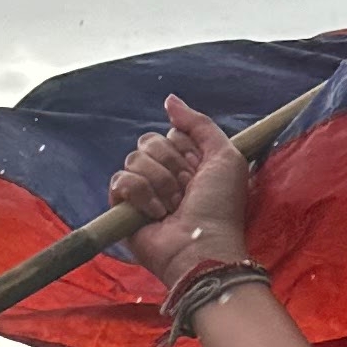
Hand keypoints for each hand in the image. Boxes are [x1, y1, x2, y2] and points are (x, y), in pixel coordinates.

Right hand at [108, 95, 252, 295]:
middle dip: (172, 166)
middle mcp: (164, 174)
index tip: (200, 172)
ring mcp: (142, 191)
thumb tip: (169, 100)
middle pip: (150, 141)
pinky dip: (141, 195)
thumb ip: (199, 124)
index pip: (172, 134)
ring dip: (160, 183)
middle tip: (187, 191)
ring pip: (135, 158)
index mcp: (187, 162)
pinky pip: (121, 180)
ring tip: (174, 207)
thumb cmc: (221, 207)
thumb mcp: (226, 156)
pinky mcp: (123, 207)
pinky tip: (156, 214)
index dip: (186, 150)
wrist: (203, 246)